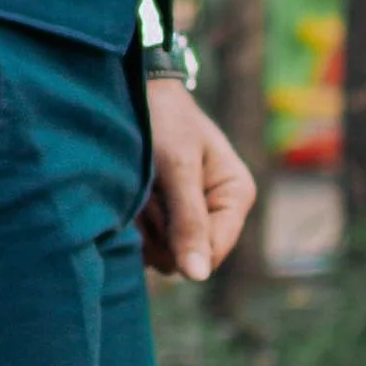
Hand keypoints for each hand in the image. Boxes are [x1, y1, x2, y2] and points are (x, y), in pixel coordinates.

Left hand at [138, 82, 255, 281]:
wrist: (135, 88)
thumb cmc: (163, 118)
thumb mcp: (177, 166)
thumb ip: (189, 220)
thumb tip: (198, 276)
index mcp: (235, 195)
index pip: (213, 251)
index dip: (180, 242)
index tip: (159, 204)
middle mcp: (217, 212)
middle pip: (182, 256)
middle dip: (157, 227)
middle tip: (147, 187)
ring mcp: (188, 217)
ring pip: (158, 253)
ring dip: (140, 223)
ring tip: (138, 185)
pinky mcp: (163, 218)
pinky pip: (143, 243)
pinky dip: (130, 221)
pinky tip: (130, 194)